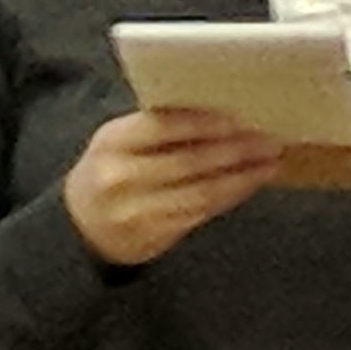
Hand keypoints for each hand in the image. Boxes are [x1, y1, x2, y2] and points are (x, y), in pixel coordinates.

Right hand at [62, 105, 281, 267]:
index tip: (240, 117)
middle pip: (189, 161)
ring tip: (269, 161)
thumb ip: (156, 127)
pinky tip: (249, 183)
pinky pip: (201, 213)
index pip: (164, 126)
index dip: (205, 123)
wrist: (80, 227)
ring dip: (242, 176)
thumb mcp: (119, 141)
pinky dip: (230, 196)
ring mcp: (139, 212)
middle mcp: (123, 178)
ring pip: (201, 192)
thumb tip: (218, 112)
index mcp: (113, 142)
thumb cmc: (110, 170)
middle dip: (235, 150)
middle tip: (268, 139)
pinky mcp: (156, 237)